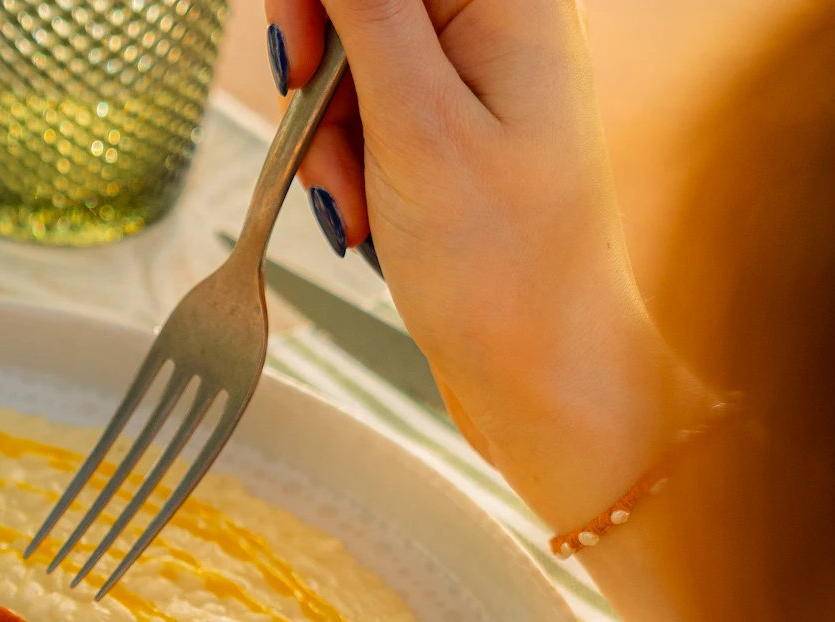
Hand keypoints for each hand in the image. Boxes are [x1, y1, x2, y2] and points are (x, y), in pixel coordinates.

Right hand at [266, 0, 699, 528]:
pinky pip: (358, 107)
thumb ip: (364, 11)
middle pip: (356, 0)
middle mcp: (493, 19)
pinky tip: (365, 211)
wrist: (539, 372)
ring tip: (358, 200)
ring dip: (324, 129)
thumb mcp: (416, 126)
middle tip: (314, 129)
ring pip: (345, 55)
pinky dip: (341, 157)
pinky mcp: (443, 121)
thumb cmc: (505, 268)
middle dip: (318, 67)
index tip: (295, 56)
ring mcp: (467, 72)